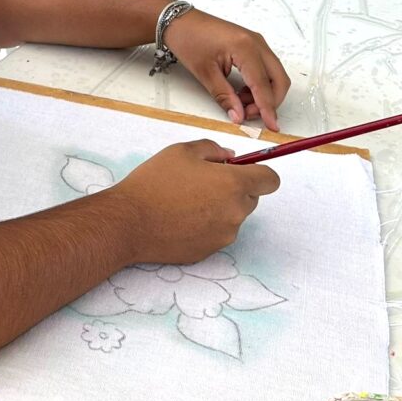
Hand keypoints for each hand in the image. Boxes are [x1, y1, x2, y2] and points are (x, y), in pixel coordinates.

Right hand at [106, 140, 279, 264]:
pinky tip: (180, 218)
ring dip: (219, 207)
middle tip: (201, 181)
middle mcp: (236, 212)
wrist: (130, 221)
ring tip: (185, 200)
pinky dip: (206, 224)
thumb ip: (212, 149)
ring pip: (233, 216)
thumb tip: (230, 157)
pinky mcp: (211, 251)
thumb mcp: (181, 151)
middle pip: (251, 198)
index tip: (240, 170)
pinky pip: (218, 232)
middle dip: (234, 188)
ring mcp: (225, 235)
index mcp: (233, 184)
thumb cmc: (155, 182)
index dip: (258, 172)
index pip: (270, 180)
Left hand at [162, 9, 289, 130]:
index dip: (268, 108)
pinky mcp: (251, 43)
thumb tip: (238, 116)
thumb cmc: (188, 39)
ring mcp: (256, 41)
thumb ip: (224, 96)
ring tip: (240, 102)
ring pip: (274, 74)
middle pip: (278, 80)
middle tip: (249, 114)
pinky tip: (241, 91)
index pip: (263, 85)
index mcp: (245, 48)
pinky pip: (265, 67)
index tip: (272, 126)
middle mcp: (256, 42)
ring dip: (264, 93)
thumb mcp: (204, 72)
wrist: (178, 21)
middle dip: (270, 102)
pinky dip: (259, 83)